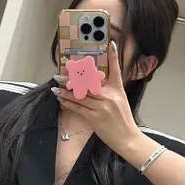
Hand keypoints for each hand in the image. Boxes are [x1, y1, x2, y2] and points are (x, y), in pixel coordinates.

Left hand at [53, 41, 143, 157]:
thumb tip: (93, 84)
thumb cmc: (123, 121)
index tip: (111, 45)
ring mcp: (102, 107)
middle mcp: (110, 97)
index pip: (116, 70)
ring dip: (66, 91)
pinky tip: (61, 100)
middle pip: (90, 83)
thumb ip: (109, 92)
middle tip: (62, 73)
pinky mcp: (95, 118)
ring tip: (56, 87)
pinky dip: (69, 104)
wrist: (128, 139)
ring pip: (81, 95)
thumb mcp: (120, 102)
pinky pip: (79, 108)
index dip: (114, 57)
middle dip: (74, 77)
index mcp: (118, 90)